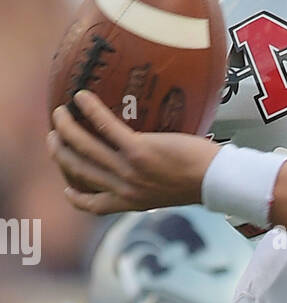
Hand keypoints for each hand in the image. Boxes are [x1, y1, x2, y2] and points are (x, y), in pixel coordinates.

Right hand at [47, 90, 219, 213]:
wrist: (216, 181)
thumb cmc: (199, 181)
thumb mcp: (168, 191)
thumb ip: (150, 184)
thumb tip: (149, 169)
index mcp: (131, 202)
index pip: (94, 206)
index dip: (75, 197)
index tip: (66, 188)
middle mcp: (125, 189)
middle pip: (78, 171)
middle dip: (60, 153)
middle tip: (53, 136)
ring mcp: (130, 170)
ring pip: (84, 148)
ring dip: (66, 128)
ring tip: (60, 112)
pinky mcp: (139, 151)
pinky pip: (106, 127)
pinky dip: (91, 110)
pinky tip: (81, 96)